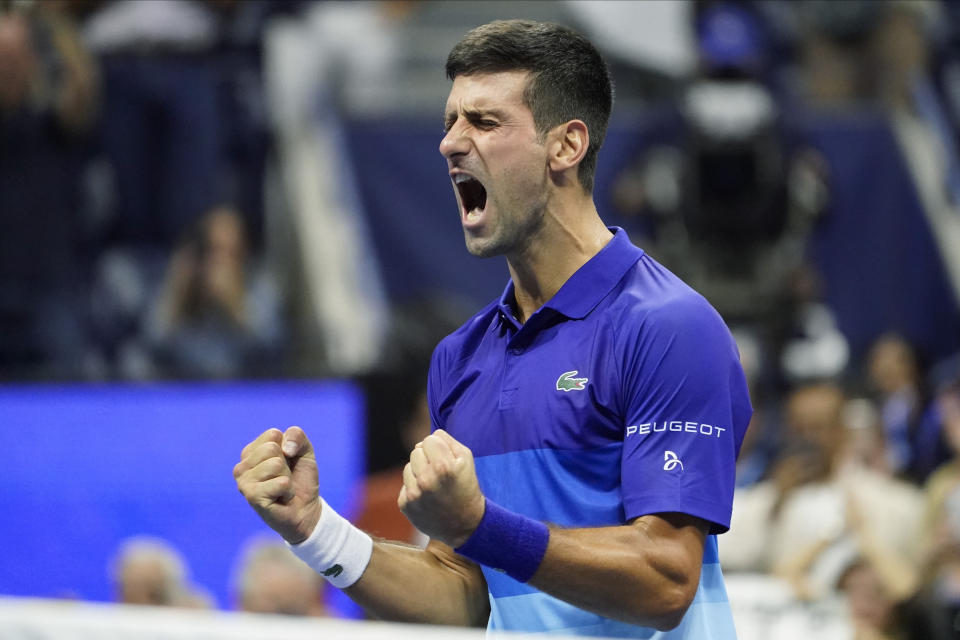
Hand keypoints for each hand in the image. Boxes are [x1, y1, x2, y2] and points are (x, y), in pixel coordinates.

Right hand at [233, 426, 320, 543]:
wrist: (305, 510)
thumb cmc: (300, 479)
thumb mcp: (304, 451)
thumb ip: (296, 435)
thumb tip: (285, 448)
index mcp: (251, 451)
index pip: (272, 434)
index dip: (289, 448)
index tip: (287, 463)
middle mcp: (242, 466)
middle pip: (272, 448)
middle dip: (286, 464)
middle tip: (284, 478)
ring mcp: (243, 482)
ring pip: (276, 464)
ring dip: (287, 478)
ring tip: (282, 489)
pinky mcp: (251, 496)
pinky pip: (281, 482)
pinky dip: (288, 490)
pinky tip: (281, 498)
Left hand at [398, 429, 484, 547]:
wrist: (465, 525)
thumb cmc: (467, 488)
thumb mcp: (466, 460)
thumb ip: (448, 441)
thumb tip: (427, 438)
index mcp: (443, 467)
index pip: (429, 440)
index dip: (439, 447)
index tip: (446, 459)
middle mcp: (426, 480)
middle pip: (416, 451)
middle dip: (427, 458)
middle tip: (440, 472)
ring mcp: (414, 494)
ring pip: (408, 467)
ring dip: (419, 472)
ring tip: (434, 485)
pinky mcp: (405, 505)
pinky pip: (405, 484)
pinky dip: (414, 488)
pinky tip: (427, 497)